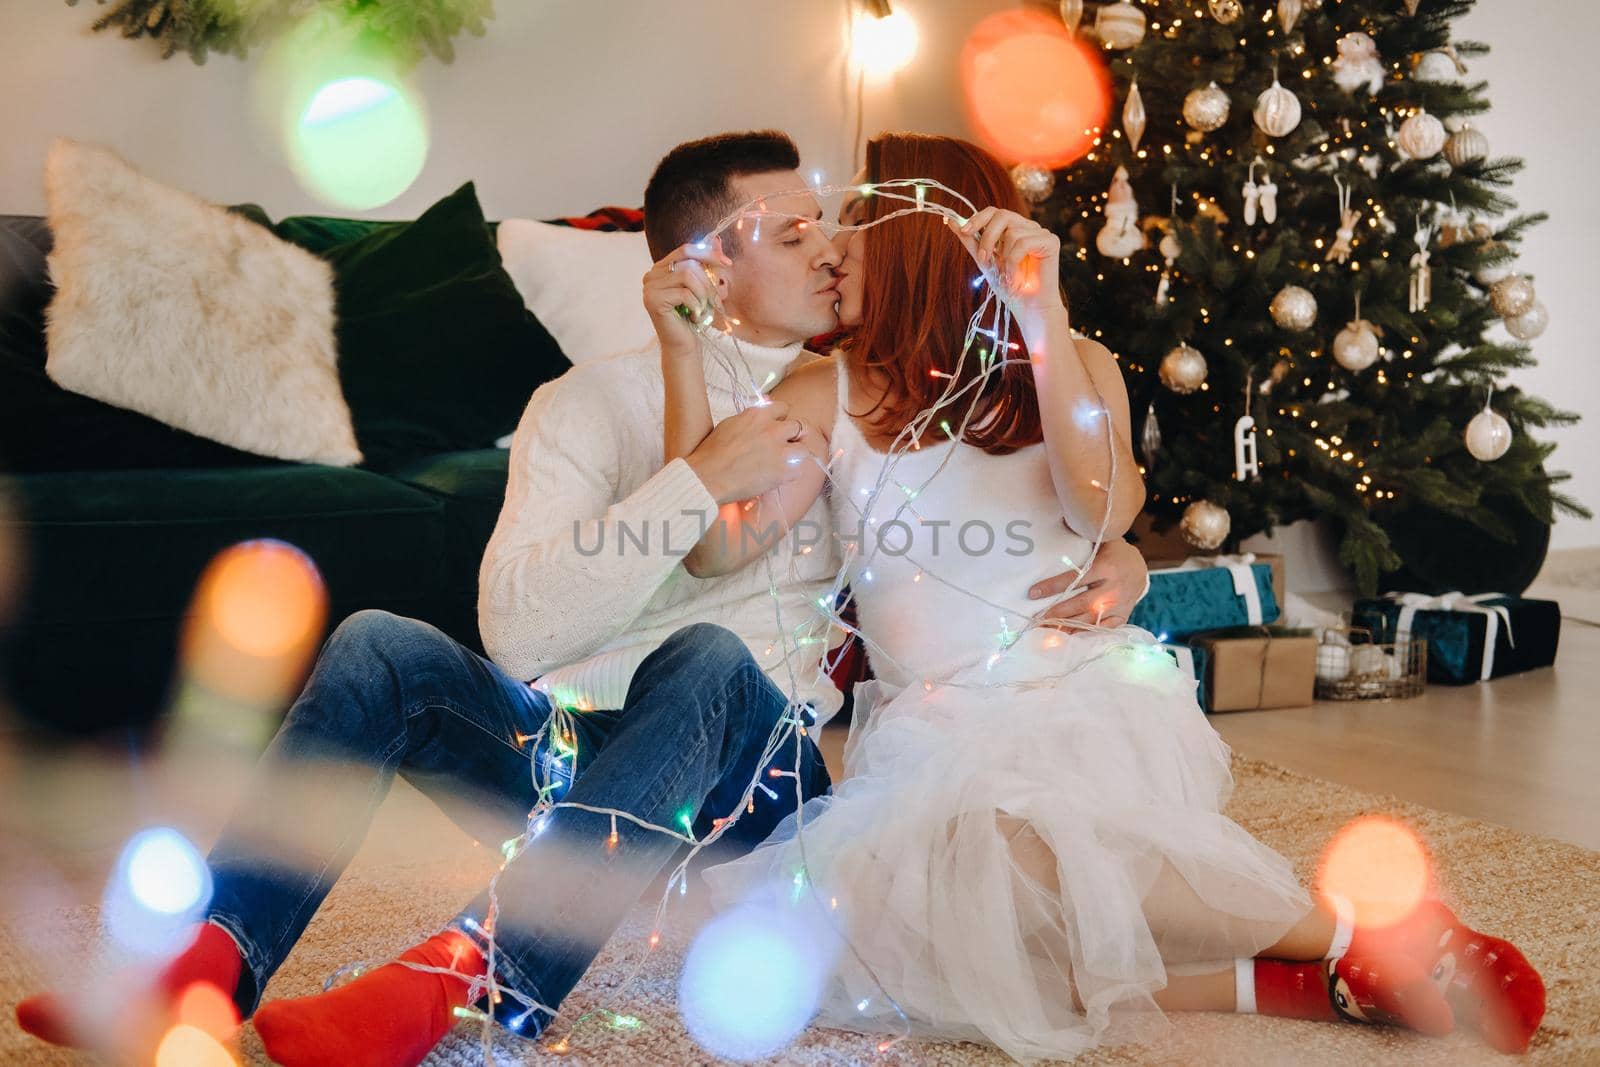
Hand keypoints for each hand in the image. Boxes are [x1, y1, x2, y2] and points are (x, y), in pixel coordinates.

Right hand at [642, 237, 732, 352]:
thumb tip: (717, 240)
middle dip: (708, 281)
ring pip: (687, 276)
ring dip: (703, 294)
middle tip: (716, 299)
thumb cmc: (694, 316)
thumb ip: (707, 264)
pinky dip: (696, 305)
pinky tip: (695, 316)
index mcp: (662, 268)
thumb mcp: (703, 287)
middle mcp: (651, 275)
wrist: (684, 345)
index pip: (685, 250)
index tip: (727, 263)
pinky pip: (684, 293)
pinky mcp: (653, 300)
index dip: (707, 253)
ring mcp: (650, 288)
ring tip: (704, 309)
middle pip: (688, 263)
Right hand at [684, 401, 813, 503]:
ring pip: (804, 448)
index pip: (783, 408)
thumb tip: (762, 416)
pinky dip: (792, 472)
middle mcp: (772, 429)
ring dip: (796, 454)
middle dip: (791, 436)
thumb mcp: (730, 424)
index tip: (777, 429)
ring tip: (784, 463)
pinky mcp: (783, 470)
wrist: (707, 477)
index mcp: (758, 414)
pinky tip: (779, 476)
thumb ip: (750, 419)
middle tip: (783, 448)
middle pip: (797, 426)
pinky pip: (799, 469)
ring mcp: (780, 449)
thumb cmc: (711, 453)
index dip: (781, 420)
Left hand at [949, 207, 1063, 320]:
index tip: (963, 231)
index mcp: (1014, 228)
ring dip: (1003, 258)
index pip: (994, 212)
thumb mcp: (984, 261)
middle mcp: (1028, 226)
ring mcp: (1041, 232)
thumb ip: (970, 240)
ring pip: (1012, 232)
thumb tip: (950, 220)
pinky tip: (1015, 278)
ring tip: (1006, 276)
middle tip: (984, 260)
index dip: (977, 218)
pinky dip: (1014, 263)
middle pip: (1002, 214)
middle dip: (987, 238)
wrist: (1029, 308)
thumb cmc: (1008, 286)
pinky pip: (1023, 243)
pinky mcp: (1051, 241)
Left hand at [1029, 538, 1147, 630]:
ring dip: (1067, 626)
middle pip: (1080, 604)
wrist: (1141, 568)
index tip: (1033, 593)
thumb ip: (1084, 540)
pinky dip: (1086, 634)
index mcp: (1106, 568)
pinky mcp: (1122, 616)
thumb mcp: (1103, 542)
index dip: (1053, 586)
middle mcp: (1113, 589)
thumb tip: (1058, 526)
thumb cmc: (1114, 553)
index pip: (1075, 579)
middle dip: (1056, 613)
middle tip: (1036, 619)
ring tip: (1047, 631)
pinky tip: (1069, 636)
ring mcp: (1119, 605)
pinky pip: (1103, 629)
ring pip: (1090, 620)